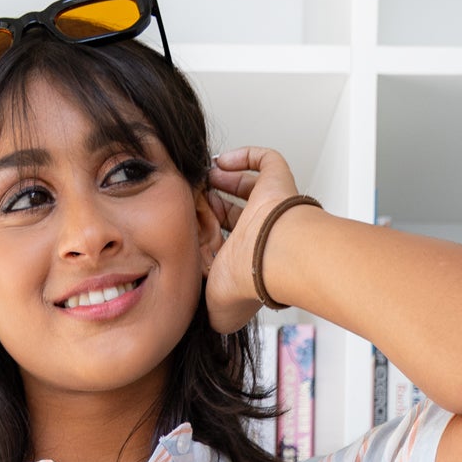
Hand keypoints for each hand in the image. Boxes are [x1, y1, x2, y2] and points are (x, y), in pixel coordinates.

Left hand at [204, 145, 304, 332]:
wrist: (272, 260)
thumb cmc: (245, 283)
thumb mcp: (209, 303)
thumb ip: (199, 301)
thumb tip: (190, 305)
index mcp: (245, 264)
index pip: (222, 243)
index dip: (202, 232)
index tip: (182, 223)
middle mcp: (259, 237)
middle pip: (233, 214)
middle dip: (211, 203)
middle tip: (192, 197)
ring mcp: (271, 209)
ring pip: (247, 188)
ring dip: (224, 179)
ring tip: (204, 176)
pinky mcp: (279, 181)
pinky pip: (266, 160)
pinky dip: (245, 156)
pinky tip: (223, 160)